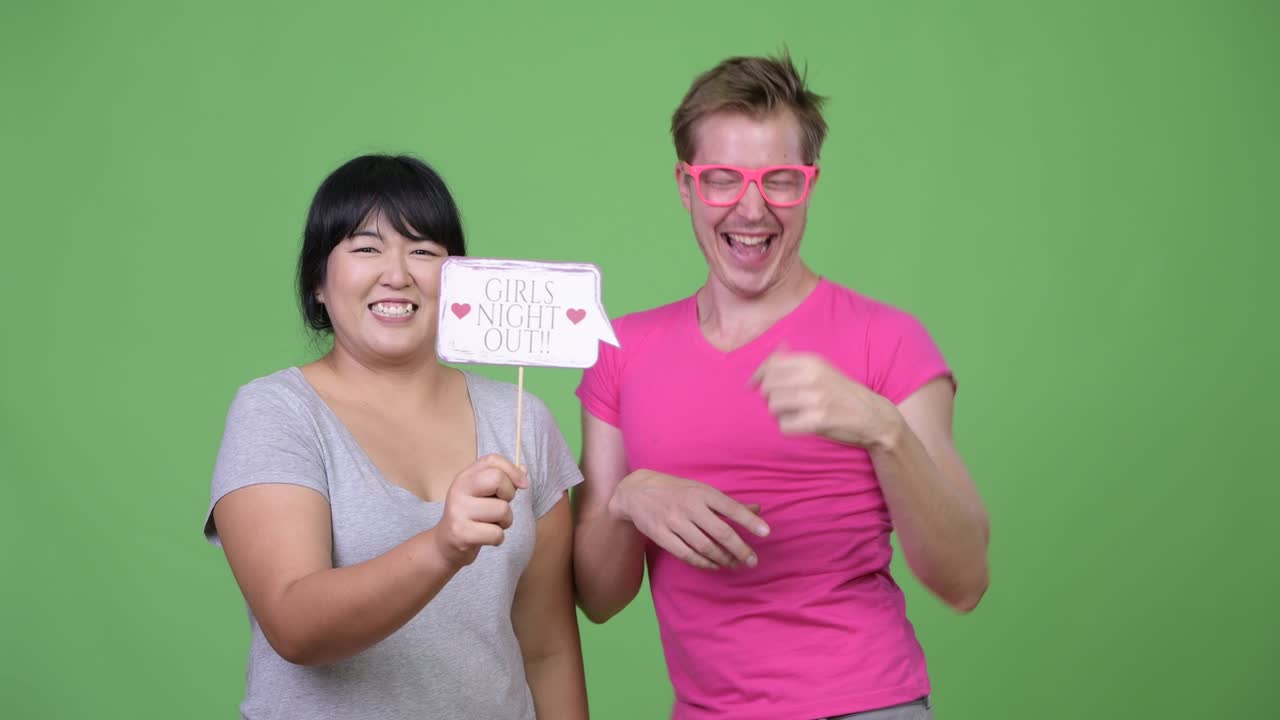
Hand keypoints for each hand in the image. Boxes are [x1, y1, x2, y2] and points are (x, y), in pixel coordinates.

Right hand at [434, 454, 528, 567]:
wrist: (445, 544)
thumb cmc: (471, 516)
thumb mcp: (482, 494)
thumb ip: (503, 480)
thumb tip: (524, 469)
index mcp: (465, 476)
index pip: (492, 460)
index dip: (513, 471)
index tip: (522, 484)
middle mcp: (459, 489)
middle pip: (497, 479)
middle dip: (509, 495)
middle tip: (501, 506)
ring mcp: (458, 511)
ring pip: (502, 509)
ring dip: (505, 521)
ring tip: (491, 524)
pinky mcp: (461, 533)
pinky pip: (496, 534)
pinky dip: (498, 539)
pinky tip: (486, 537)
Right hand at [608, 470, 768, 570]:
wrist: (635, 491)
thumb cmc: (676, 491)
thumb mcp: (702, 490)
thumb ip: (730, 503)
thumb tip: (758, 510)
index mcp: (702, 492)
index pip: (731, 507)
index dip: (749, 521)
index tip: (766, 533)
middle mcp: (689, 506)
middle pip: (720, 532)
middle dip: (740, 549)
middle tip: (752, 560)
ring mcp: (673, 521)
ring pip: (704, 547)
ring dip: (723, 559)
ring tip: (736, 564)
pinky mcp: (661, 535)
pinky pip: (687, 555)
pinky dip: (704, 563)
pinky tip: (715, 565)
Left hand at [751, 349, 902, 448]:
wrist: (871, 415)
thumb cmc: (840, 391)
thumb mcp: (822, 368)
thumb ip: (796, 360)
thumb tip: (775, 348)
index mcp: (812, 361)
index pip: (771, 366)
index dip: (758, 376)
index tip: (753, 385)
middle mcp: (812, 377)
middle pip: (768, 387)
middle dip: (771, 396)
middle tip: (784, 402)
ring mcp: (815, 399)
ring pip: (773, 406)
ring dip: (779, 413)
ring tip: (795, 413)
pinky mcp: (817, 421)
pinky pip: (784, 426)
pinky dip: (789, 427)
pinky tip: (801, 424)